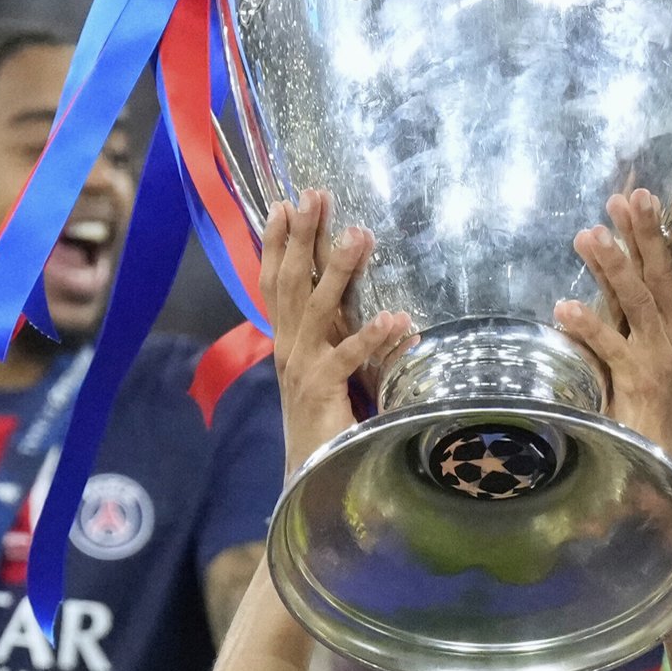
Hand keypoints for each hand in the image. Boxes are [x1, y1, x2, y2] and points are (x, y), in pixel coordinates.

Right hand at [262, 193, 415, 475]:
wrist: (310, 474)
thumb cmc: (322, 422)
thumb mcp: (322, 369)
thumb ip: (329, 335)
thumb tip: (351, 300)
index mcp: (286, 341)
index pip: (275, 282)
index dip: (277, 243)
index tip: (285, 203)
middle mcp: (288, 348)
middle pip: (292, 282)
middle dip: (302, 237)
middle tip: (314, 196)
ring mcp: (302, 369)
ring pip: (318, 308)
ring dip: (340, 270)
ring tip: (361, 235)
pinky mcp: (322, 392)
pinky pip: (347, 358)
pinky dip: (371, 338)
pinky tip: (396, 319)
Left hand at [555, 190, 671, 463]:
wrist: (658, 471)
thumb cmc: (646, 418)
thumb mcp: (643, 359)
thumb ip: (632, 320)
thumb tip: (607, 275)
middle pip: (668, 276)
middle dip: (648, 234)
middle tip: (629, 197)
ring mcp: (663, 361)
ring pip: (640, 301)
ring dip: (613, 265)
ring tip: (587, 235)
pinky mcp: (639, 384)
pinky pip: (611, 346)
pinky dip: (587, 325)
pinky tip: (563, 307)